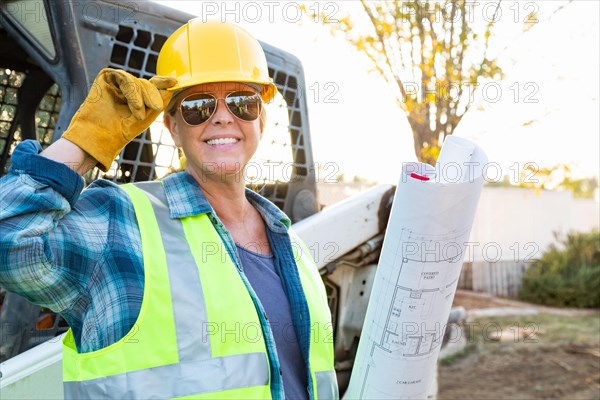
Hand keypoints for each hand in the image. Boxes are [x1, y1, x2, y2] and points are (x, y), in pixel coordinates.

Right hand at [62, 68, 176, 170]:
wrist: (101, 137)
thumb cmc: (122, 131)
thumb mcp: (148, 115)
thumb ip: (160, 99)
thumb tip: (174, 82)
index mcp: (137, 96)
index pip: (152, 85)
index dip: (163, 82)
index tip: (174, 82)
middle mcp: (127, 88)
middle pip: (148, 83)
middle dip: (153, 96)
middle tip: (156, 107)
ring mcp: (116, 82)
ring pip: (138, 81)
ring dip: (141, 98)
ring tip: (139, 114)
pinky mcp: (106, 77)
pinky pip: (125, 77)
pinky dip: (132, 91)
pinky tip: (134, 106)